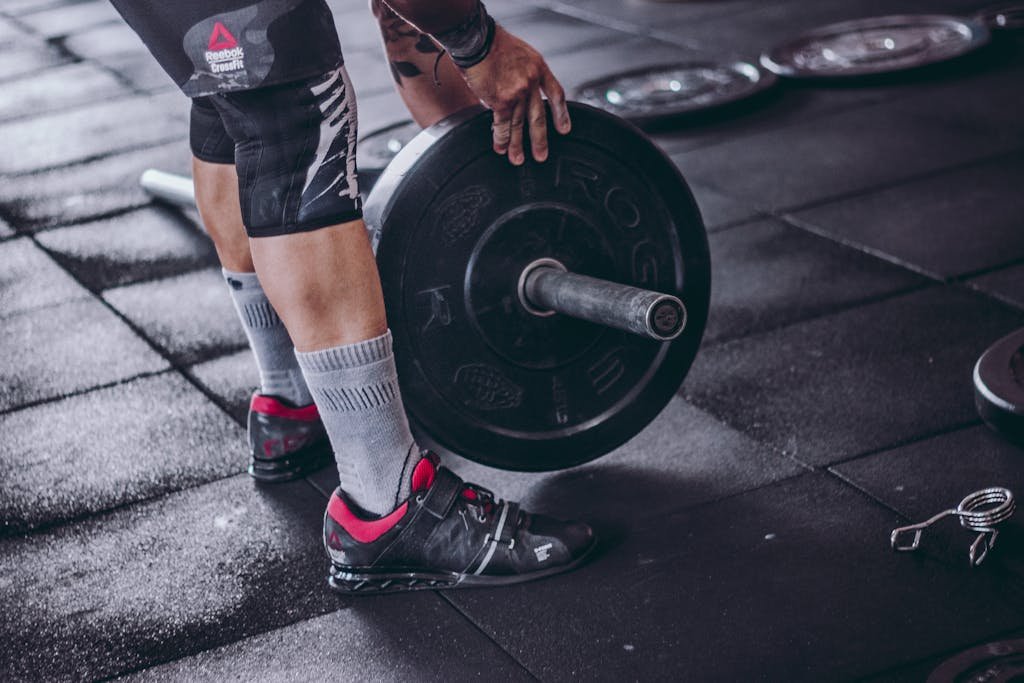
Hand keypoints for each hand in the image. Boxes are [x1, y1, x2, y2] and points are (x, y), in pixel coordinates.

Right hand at [460, 26, 570, 164]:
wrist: (478, 41)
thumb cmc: (494, 43)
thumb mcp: (521, 53)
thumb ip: (525, 73)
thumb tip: (520, 93)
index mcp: (539, 68)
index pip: (556, 94)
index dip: (561, 113)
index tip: (564, 129)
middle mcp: (531, 82)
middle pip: (538, 117)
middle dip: (540, 139)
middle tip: (541, 156)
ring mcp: (518, 93)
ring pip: (518, 124)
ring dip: (517, 145)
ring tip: (517, 159)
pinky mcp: (501, 101)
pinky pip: (502, 124)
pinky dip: (501, 138)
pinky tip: (501, 148)